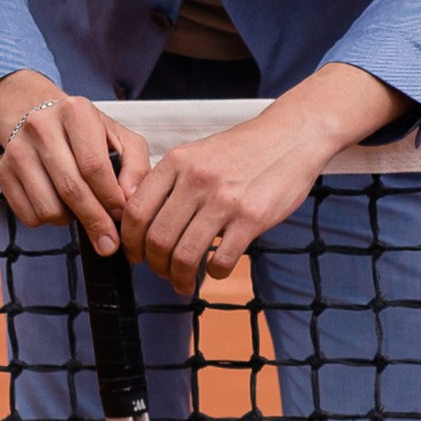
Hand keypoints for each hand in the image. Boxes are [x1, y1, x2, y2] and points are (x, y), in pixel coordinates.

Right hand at [0, 70, 146, 255]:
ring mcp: (17, 150)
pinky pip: (30, 216)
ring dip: (70, 219)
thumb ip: (136, 166)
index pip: (94, 166)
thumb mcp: (120, 139)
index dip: (110, 198)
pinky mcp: (3, 172)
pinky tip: (58, 202)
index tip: (121, 216)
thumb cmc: (87, 134)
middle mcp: (41, 126)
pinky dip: (48, 219)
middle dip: (95, 221)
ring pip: (49, 208)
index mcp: (75, 112)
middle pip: (71, 189)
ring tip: (79, 206)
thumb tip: (129, 200)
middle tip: (109, 241)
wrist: (40, 118)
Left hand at [120, 63, 403, 294]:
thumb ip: (171, 181)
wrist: (290, 136)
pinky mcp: (252, 217)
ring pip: (185, 255)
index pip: (137, 211)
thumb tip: (142, 219)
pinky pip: (221, 259)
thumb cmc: (242, 150)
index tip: (135, 256)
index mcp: (177, 162)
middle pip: (158, 238)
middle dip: (155, 265)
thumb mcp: (198, 154)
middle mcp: (196, 179)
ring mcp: (224, 199)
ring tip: (184, 284)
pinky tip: (216, 270)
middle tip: (162, 274)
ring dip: (181, 278)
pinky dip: (214, 273)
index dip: (131, 241)